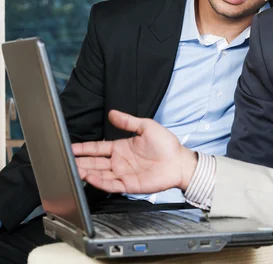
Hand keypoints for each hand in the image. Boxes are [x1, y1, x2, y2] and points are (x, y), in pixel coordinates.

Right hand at [72, 110, 197, 193]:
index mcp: (121, 147)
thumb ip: (128, 121)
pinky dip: (99, 182)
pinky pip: (111, 184)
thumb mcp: (147, 127)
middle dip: (80, 162)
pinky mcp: (129, 185)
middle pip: (94, 162)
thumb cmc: (167, 145)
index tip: (70, 147)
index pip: (97, 148)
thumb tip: (112, 113)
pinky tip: (90, 177)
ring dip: (86, 172)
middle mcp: (119, 162)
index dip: (84, 148)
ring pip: (99, 174)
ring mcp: (123, 174)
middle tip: (66, 161)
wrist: (179, 161)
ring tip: (74, 169)